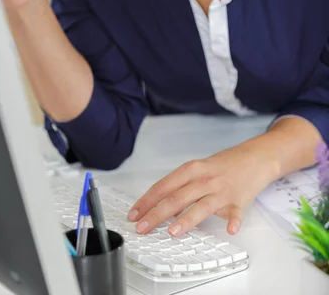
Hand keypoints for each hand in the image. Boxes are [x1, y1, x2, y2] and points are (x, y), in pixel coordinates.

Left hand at [127, 139, 279, 236]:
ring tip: (172, 232)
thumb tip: (162, 205)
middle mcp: (204, 179)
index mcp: (192, 169)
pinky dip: (233, 221)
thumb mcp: (199, 169)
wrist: (256, 157)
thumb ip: (183, 187)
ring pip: (201, 206)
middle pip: (177, 197)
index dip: (147, 200)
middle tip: (142, 228)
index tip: (134, 214)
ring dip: (186, 220)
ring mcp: (222, 190)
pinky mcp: (239, 200)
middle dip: (157, 214)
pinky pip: (236, 213)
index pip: (164, 186)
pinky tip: (230, 229)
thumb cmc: (224, 164)